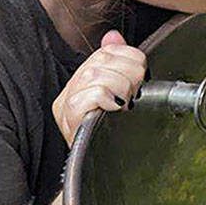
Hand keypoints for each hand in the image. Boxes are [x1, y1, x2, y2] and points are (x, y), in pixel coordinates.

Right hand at [52, 30, 146, 144]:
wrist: (102, 169)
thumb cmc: (113, 134)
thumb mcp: (119, 94)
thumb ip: (117, 63)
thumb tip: (113, 36)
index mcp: (81, 81)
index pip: (107, 51)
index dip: (131, 59)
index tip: (139, 78)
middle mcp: (69, 91)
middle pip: (102, 59)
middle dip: (130, 74)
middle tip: (134, 93)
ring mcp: (66, 105)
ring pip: (97, 74)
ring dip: (121, 86)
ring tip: (125, 102)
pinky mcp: (68, 118)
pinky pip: (91, 94)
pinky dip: (108, 97)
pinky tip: (113, 108)